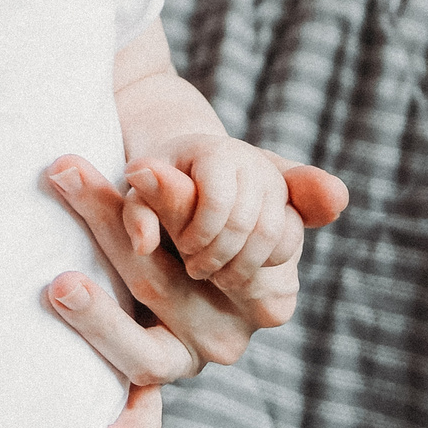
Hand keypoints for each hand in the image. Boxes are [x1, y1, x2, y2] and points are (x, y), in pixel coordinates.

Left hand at [44, 150, 347, 427]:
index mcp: (264, 297)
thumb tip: (333, 195)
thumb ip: (298, 188)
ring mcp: (182, 357)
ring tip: (57, 281)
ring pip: (142, 349)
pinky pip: (144, 410)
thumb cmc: (223, 191)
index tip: (139, 170)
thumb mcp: (264, 180)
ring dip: (97, 317)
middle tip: (66, 176)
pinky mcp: (146, 373)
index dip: (175, 206)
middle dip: (110, 230)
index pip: (219, 251)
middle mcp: (223, 335)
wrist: (182, 214)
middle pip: (161, 285)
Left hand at [122, 134, 291, 284]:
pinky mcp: (287, 201)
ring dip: (244, 264)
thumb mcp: (140, 196)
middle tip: (197, 270)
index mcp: (212, 151)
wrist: (191, 170)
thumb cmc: (159, 186)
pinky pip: (290, 239)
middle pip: (246, 221)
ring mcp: (273, 180)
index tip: (184, 248)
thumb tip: (143, 245)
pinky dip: (267, 262)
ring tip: (217, 277)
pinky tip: (239, 269)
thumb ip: (138, 216)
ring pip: (272, 233)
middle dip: (220, 255)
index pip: (217, 200)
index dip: (201, 234)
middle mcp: (250, 160)